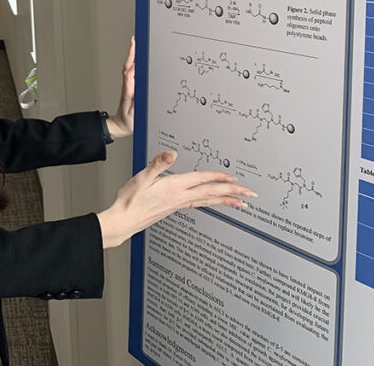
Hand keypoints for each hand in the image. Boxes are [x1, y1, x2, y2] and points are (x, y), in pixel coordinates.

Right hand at [96, 151, 255, 248]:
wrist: (124, 220)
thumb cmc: (130, 200)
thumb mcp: (142, 178)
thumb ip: (158, 164)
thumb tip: (172, 153)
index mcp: (174, 187)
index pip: (202, 180)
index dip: (218, 177)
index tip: (234, 178)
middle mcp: (180, 197)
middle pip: (211, 193)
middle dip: (232, 193)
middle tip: (250, 195)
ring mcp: (178, 205)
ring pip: (208, 201)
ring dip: (225, 200)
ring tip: (240, 203)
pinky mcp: (174, 208)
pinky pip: (199, 204)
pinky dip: (211, 202)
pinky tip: (212, 201)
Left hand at [106, 37, 134, 138]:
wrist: (121, 126)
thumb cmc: (128, 121)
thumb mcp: (132, 112)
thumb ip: (132, 98)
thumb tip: (134, 83)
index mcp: (128, 90)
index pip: (130, 71)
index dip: (132, 59)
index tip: (134, 47)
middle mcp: (128, 86)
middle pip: (129, 66)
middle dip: (132, 53)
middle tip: (136, 40)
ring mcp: (129, 86)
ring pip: (130, 68)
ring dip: (133, 56)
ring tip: (137, 44)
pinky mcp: (131, 87)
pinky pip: (133, 72)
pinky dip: (135, 63)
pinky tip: (139, 59)